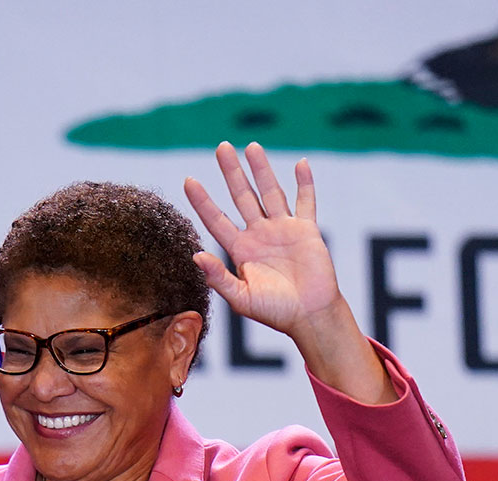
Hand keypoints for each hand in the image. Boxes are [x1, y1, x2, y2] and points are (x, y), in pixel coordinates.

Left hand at [183, 141, 342, 342]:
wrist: (309, 316)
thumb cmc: (274, 311)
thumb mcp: (241, 298)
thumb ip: (218, 278)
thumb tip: (195, 256)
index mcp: (239, 250)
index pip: (215, 219)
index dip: (202, 201)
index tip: (188, 180)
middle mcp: (258, 234)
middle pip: (242, 196)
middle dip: (232, 172)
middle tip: (221, 147)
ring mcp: (282, 229)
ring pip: (270, 192)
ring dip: (262, 169)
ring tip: (252, 146)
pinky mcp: (306, 230)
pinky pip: (306, 202)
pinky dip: (305, 183)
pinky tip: (300, 163)